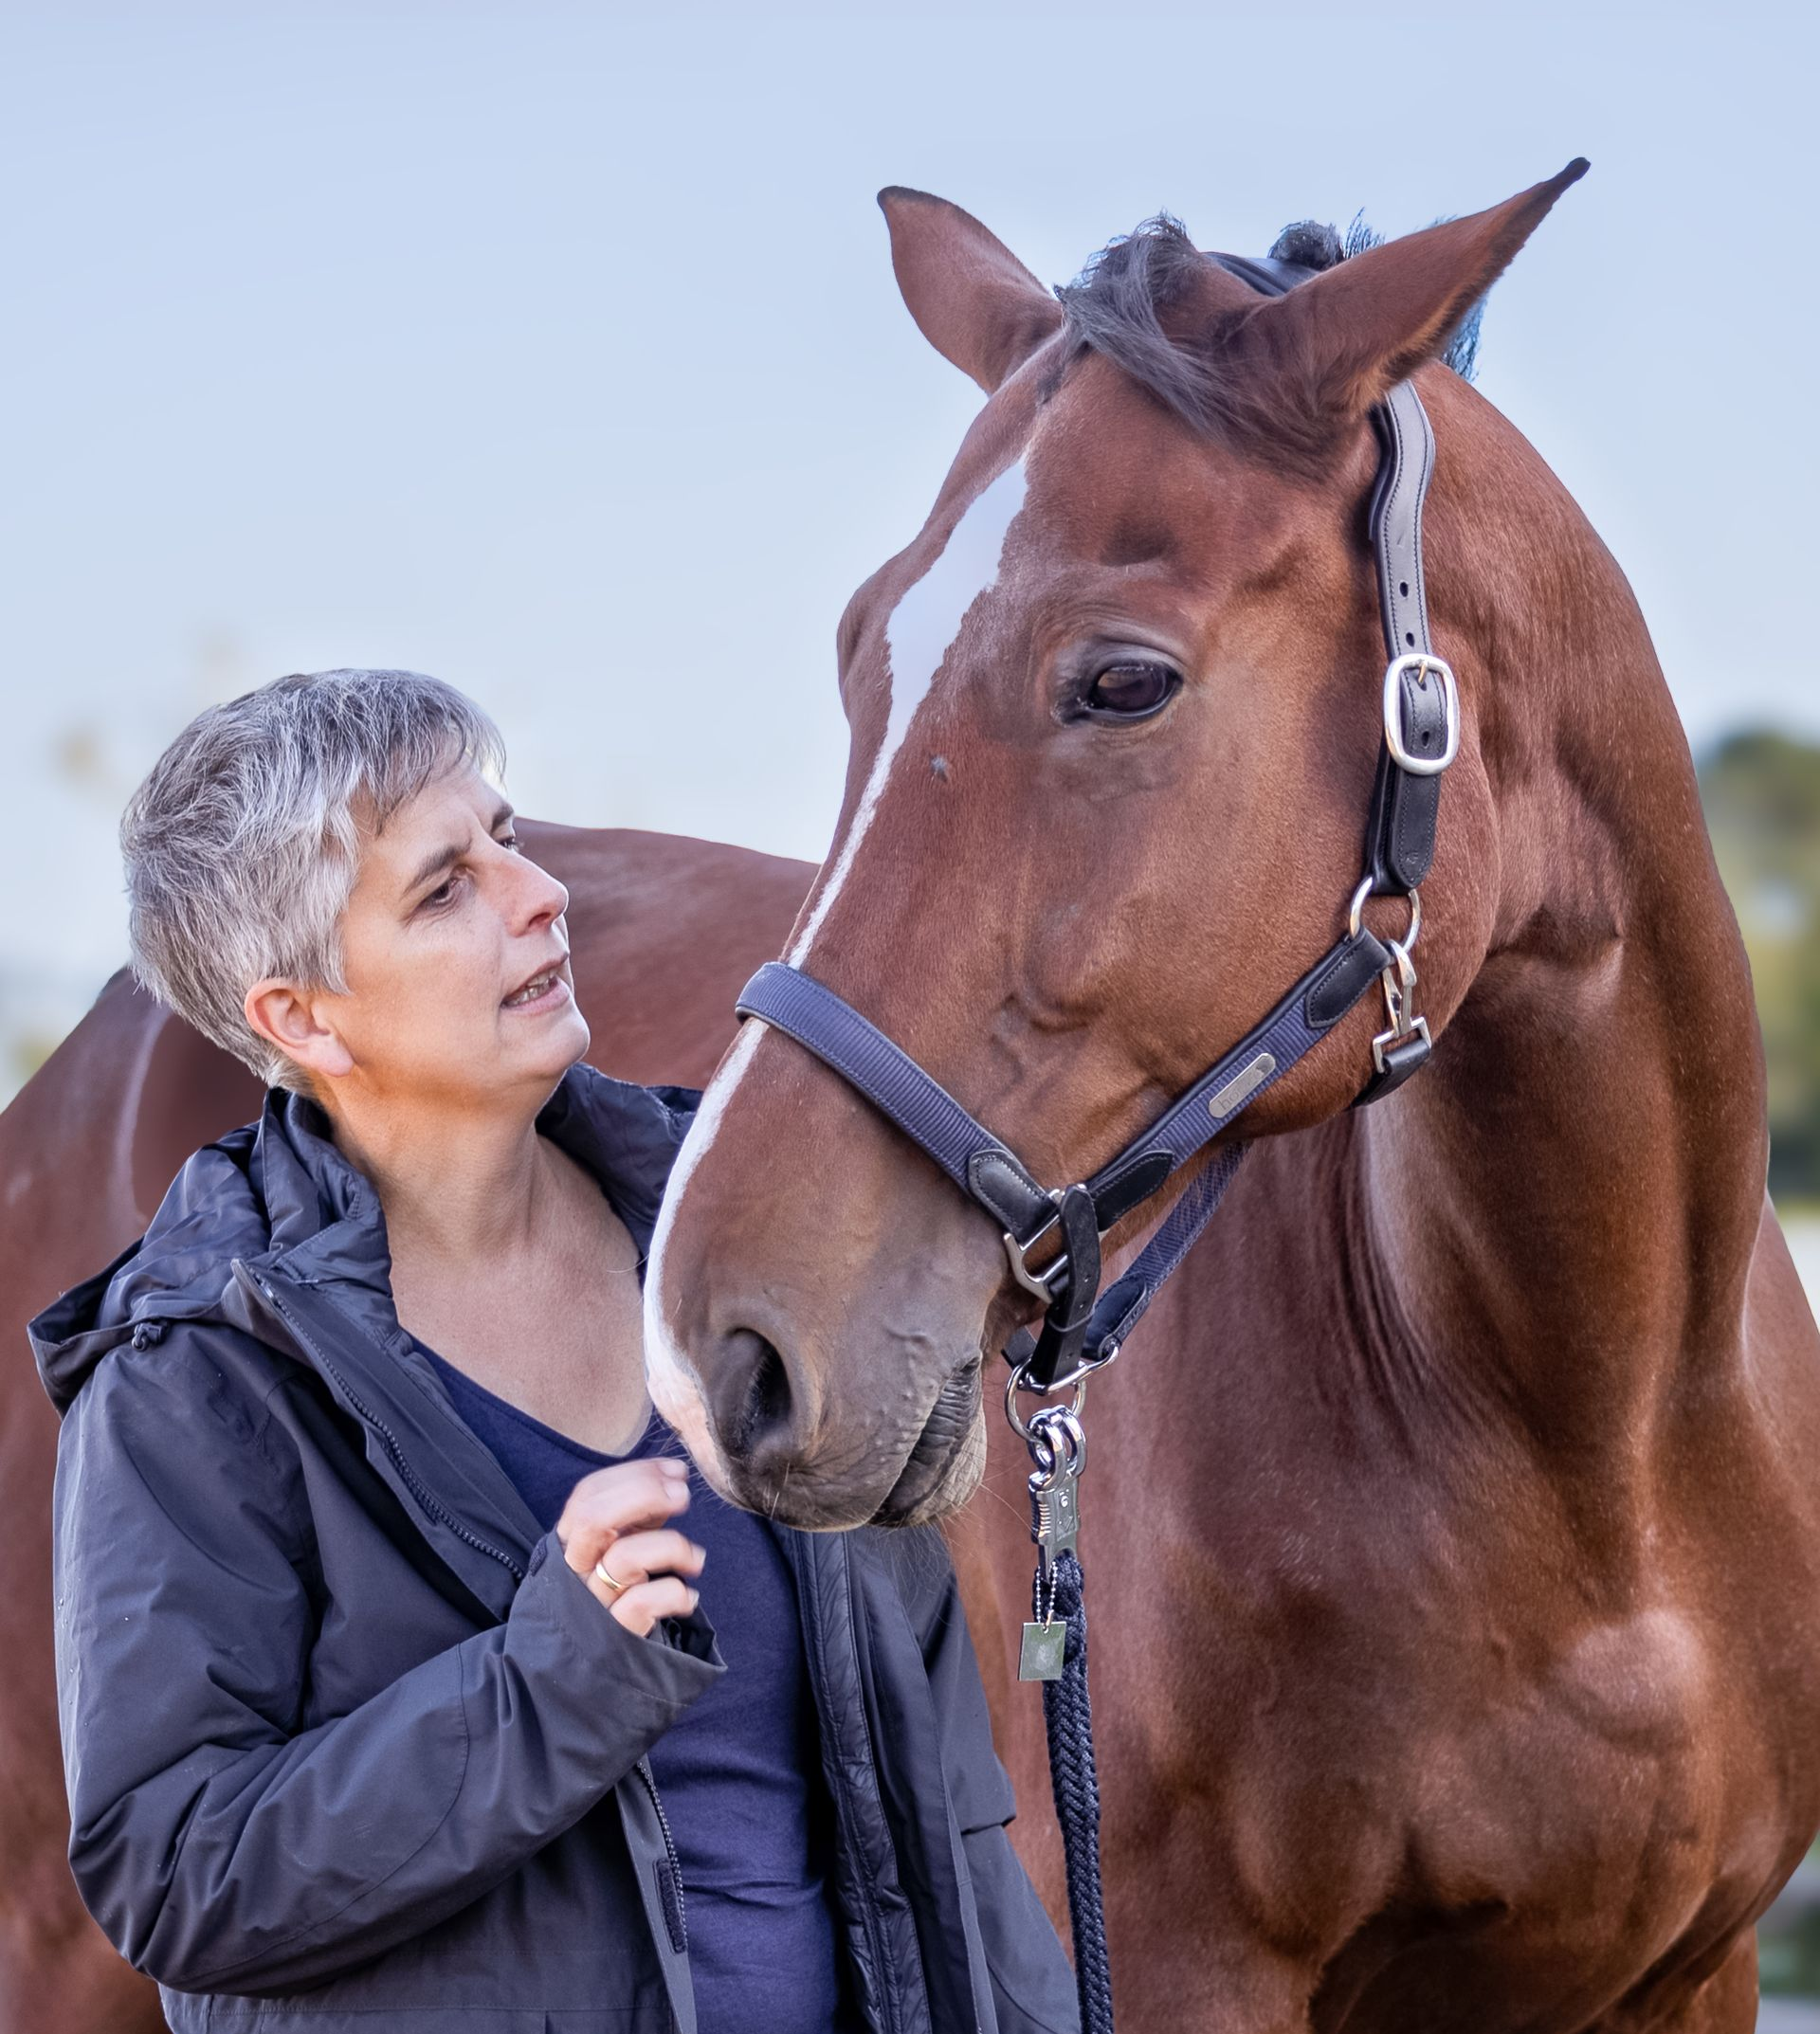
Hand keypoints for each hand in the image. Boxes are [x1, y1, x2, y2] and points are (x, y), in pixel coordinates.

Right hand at [555, 1457, 704, 1635]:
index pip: (588, 1494)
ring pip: (624, 1557)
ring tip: (696, 1559)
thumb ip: (637, 1515)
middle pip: (595, 1518)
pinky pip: (643, 1602)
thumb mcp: (618, 1547)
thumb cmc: (613, 1594)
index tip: (675, 1472)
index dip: (634, 1474)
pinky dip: (674, 1593)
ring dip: (672, 1547)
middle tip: (682, 1495)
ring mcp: (593, 1602)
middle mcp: (576, 1569)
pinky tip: (689, 1598)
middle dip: (644, 1493)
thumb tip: (673, 1479)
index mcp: (573, 1543)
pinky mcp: (616, 1634)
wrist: (591, 1669)